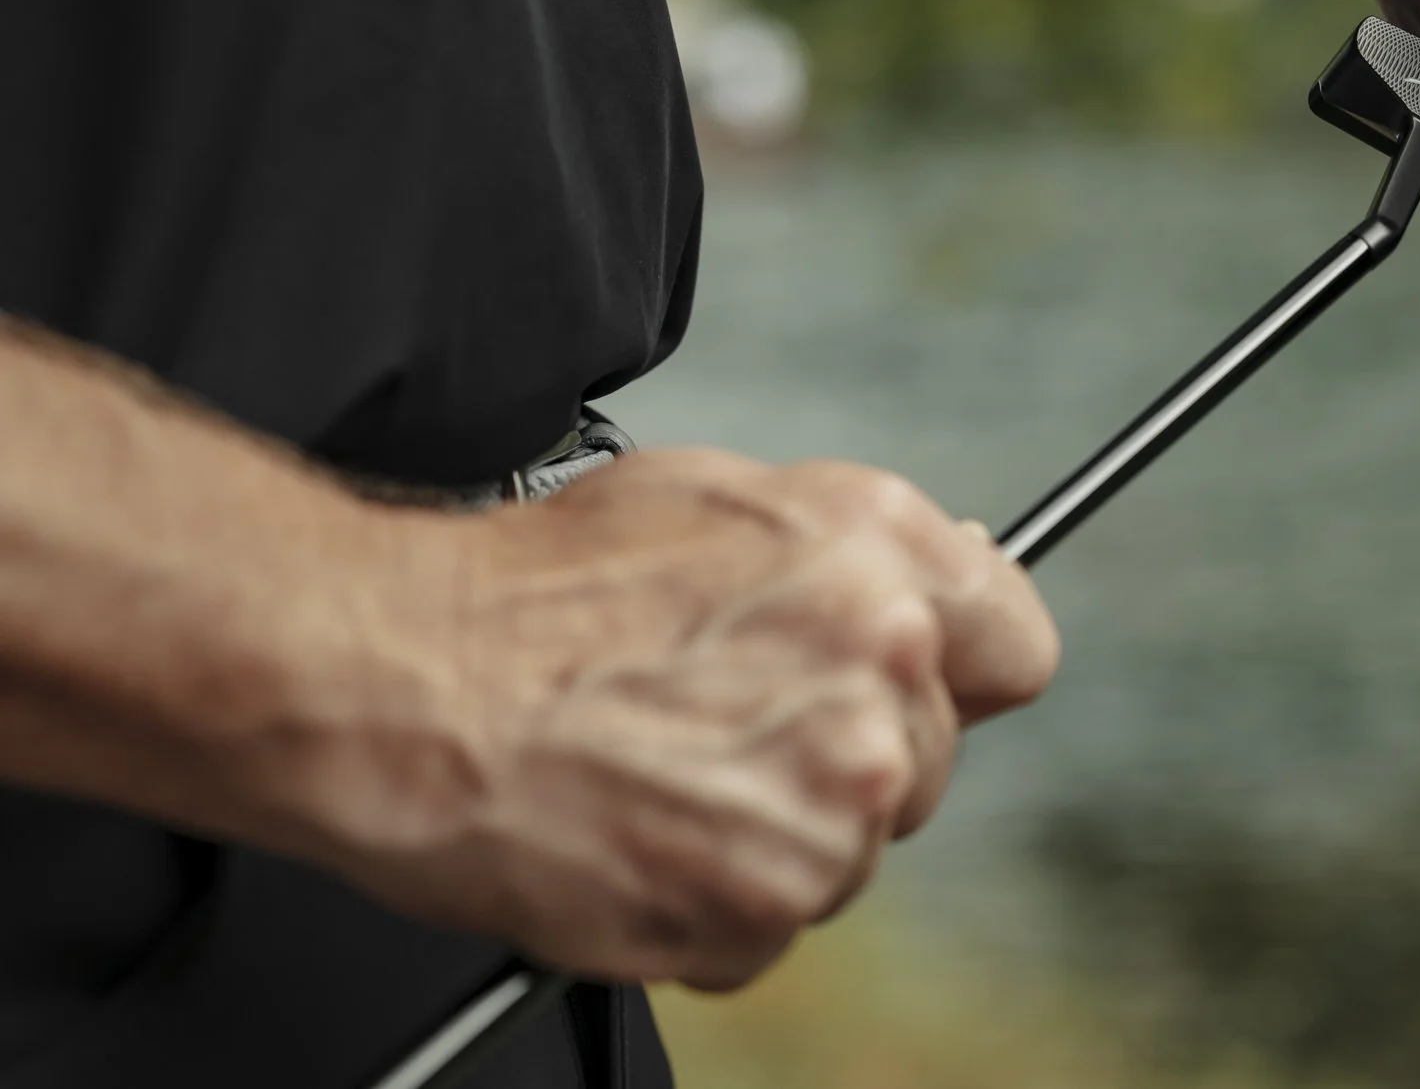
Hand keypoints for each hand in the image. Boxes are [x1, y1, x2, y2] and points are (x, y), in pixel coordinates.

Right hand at [297, 450, 1057, 990]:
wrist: (397, 682)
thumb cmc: (527, 591)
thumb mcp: (713, 498)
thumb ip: (849, 543)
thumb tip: (934, 572)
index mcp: (879, 556)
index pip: (1015, 648)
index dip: (954, 673)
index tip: (907, 687)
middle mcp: (879, 670)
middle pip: (927, 760)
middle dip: (841, 756)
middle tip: (717, 729)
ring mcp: (830, 798)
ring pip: (851, 851)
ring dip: (773, 835)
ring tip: (658, 777)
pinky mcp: (763, 904)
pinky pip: (772, 927)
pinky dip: (710, 904)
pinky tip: (636, 837)